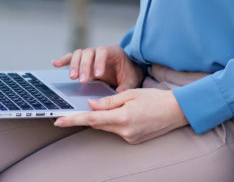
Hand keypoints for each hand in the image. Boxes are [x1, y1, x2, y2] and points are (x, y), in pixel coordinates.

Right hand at [52, 44, 143, 91]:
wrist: (127, 70)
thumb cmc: (129, 74)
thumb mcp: (132, 80)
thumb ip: (126, 86)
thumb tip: (118, 95)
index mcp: (113, 52)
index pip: (103, 52)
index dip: (99, 62)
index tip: (98, 74)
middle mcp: (99, 51)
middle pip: (88, 52)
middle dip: (84, 66)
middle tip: (82, 80)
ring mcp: (90, 56)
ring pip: (79, 54)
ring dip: (74, 65)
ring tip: (72, 77)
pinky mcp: (83, 62)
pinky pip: (72, 58)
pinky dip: (64, 60)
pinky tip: (55, 63)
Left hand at [54, 87, 188, 143]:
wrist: (175, 111)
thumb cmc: (154, 98)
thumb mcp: (130, 93)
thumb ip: (109, 100)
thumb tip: (91, 104)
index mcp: (122, 117)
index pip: (92, 119)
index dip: (74, 119)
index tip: (58, 120)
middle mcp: (124, 131)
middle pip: (97, 124)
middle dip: (83, 119)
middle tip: (66, 115)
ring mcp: (129, 138)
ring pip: (106, 127)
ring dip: (98, 119)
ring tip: (89, 111)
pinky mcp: (133, 140)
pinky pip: (116, 130)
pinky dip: (110, 122)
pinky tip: (111, 115)